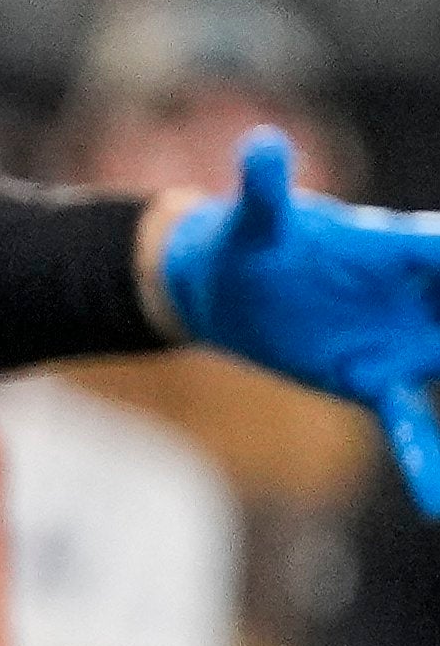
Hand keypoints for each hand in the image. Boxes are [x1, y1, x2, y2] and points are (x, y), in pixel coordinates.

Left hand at [164, 132, 439, 506]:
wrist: (226, 287)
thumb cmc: (252, 239)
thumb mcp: (255, 220)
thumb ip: (266, 190)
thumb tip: (261, 144)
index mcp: (405, 245)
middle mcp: (423, 296)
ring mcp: (408, 342)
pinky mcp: (378, 382)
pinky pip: (413, 422)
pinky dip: (429, 456)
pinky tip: (437, 500)